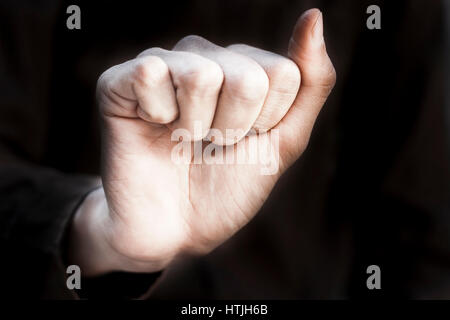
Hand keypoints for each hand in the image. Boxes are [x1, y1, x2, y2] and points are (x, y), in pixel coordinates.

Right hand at [69, 9, 335, 275]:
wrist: (175, 229)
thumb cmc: (228, 186)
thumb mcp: (283, 141)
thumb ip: (310, 83)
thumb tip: (313, 17)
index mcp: (243, 68)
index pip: (284, 74)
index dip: (268, 122)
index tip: (244, 142)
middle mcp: (204, 58)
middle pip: (248, 78)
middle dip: (234, 129)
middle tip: (210, 144)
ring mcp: (163, 65)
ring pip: (203, 75)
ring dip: (197, 126)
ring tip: (182, 139)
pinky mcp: (119, 81)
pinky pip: (150, 72)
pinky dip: (158, 116)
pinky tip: (151, 126)